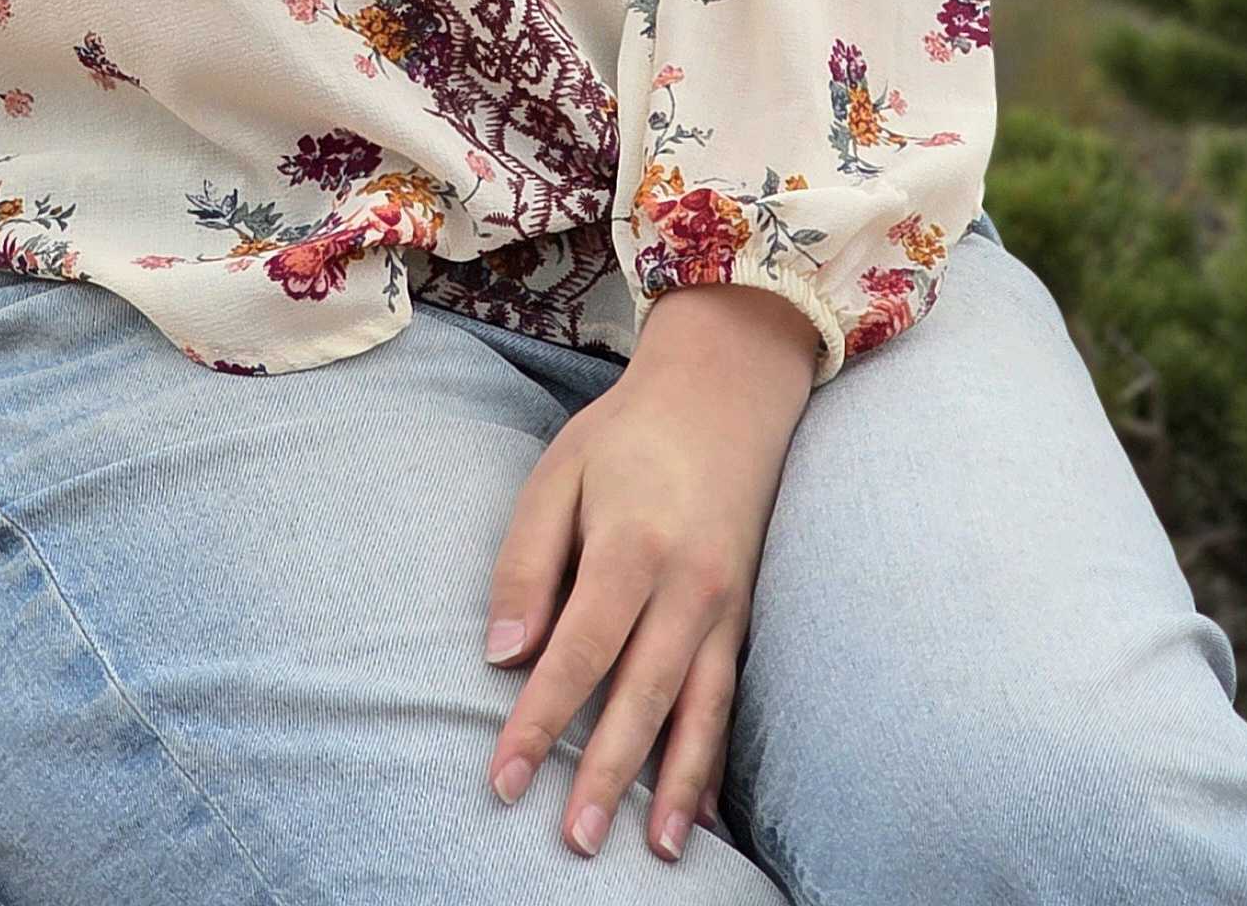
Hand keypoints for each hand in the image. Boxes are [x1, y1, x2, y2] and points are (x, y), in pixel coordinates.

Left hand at [480, 282, 817, 862]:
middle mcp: (689, 586)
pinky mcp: (744, 617)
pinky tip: (705, 811)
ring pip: (700, 710)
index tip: (502, 777)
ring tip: (657, 854)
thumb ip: (526, 563)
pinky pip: (730, 700)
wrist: (726, 394)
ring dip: (676, 786)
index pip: (579, 651)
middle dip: (607, 774)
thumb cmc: (624, 436)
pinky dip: (717, 759)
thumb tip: (502, 658)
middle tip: (574, 842)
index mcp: (632, 546)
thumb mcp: (558, 474)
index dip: (540, 719)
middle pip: (643, 694)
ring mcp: (726, 606)